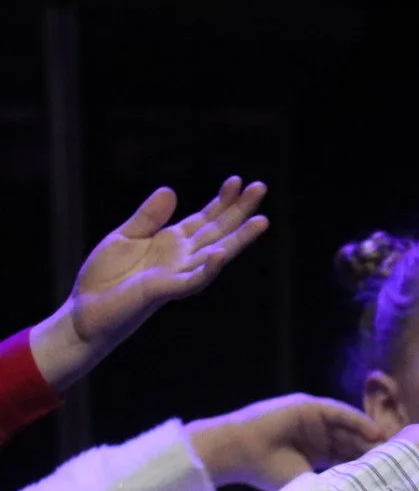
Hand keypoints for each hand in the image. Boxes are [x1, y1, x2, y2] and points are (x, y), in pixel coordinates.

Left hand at [32, 177, 269, 390]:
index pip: (205, 219)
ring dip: (239, 239)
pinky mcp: (164, 291)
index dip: (222, 200)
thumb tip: (171, 190)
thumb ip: (148, 217)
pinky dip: (208, 269)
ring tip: (261, 221)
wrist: (86, 310)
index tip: (237, 181)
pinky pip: (192, 280)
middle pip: (218, 231)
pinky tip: (221, 253)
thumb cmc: (106, 277)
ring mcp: (177, 275)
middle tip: (261, 187)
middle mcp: (182, 258)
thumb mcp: (125, 237)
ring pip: (216, 254)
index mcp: (172, 243)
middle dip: (239, 211)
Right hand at [186, 394, 387, 490]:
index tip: (394, 479)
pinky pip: (339, 413)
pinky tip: (376, 433)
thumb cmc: (266, 474)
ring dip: (372, 438)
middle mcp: (321, 437)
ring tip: (396, 449)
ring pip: (351, 429)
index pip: (352, 460)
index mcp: (320, 456)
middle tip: (404, 464)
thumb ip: (332, 484)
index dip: (372, 467)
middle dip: (378, 452)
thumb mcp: (307, 482)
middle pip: (356, 443)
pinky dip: (357, 422)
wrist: (237, 453)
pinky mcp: (310, 408)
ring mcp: (316, 421)